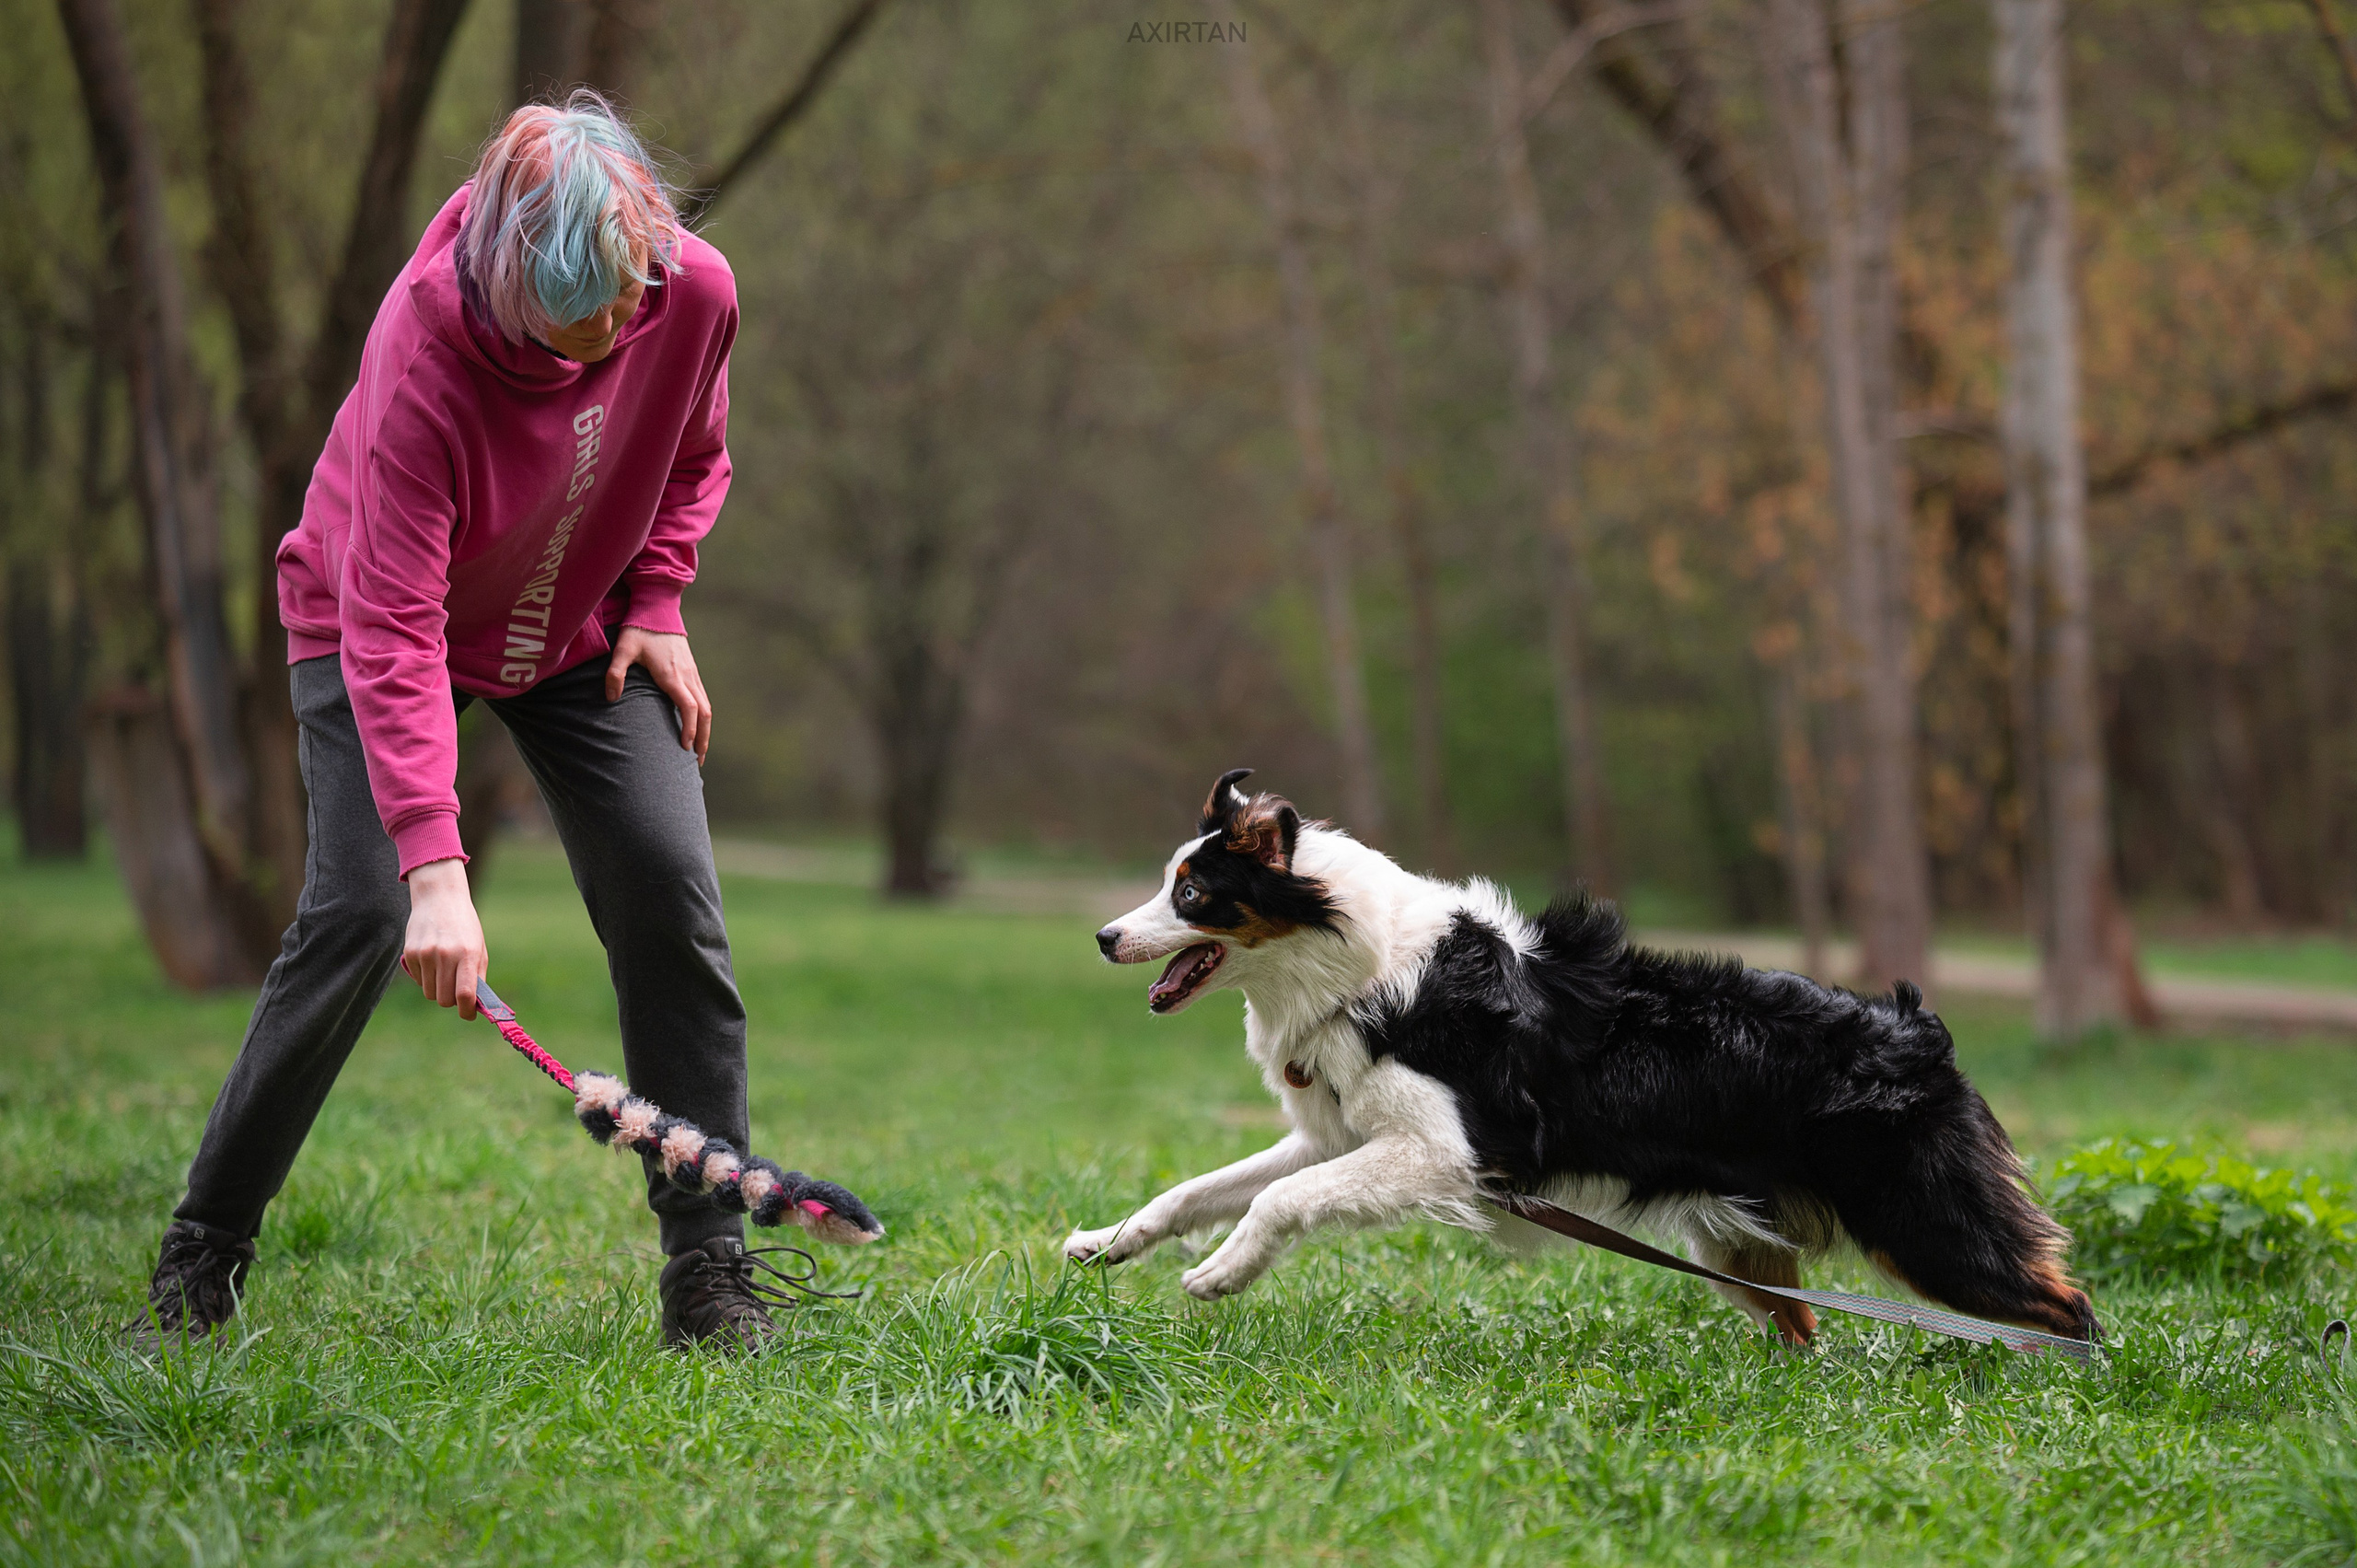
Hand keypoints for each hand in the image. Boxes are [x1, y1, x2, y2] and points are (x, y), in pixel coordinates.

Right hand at [404, 859, 487, 1019]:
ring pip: (430, 993)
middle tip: (457, 991)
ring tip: (445, 972)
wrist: (439, 898)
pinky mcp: (410, 953)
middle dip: (452, 1001)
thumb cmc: (464, 927)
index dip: (467, 1011)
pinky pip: (419, 980)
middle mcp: (445, 955)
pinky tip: (432, 961)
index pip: (465, 994)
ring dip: (438, 990)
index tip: (469, 1014)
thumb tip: (475, 1006)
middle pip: (444, 999)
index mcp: (467, 954)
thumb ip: (477, 977)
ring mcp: (425, 954)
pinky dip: (426, 978)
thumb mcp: (478, 948)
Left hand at [605, 626, 711, 763]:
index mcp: (671, 675)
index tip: (685, 748)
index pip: (689, 707)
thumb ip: (615, 674)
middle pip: (704, 713)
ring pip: (707, 706)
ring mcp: (692, 673)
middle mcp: (686, 676)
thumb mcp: (623, 649)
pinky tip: (697, 726)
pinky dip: (703, 716)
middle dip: (703, 738)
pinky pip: (703, 698)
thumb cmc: (639, 630)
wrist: (658, 609)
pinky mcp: (691, 670)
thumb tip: (610, 698)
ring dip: (705, 729)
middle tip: (698, 761)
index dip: (689, 729)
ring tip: (700, 749)